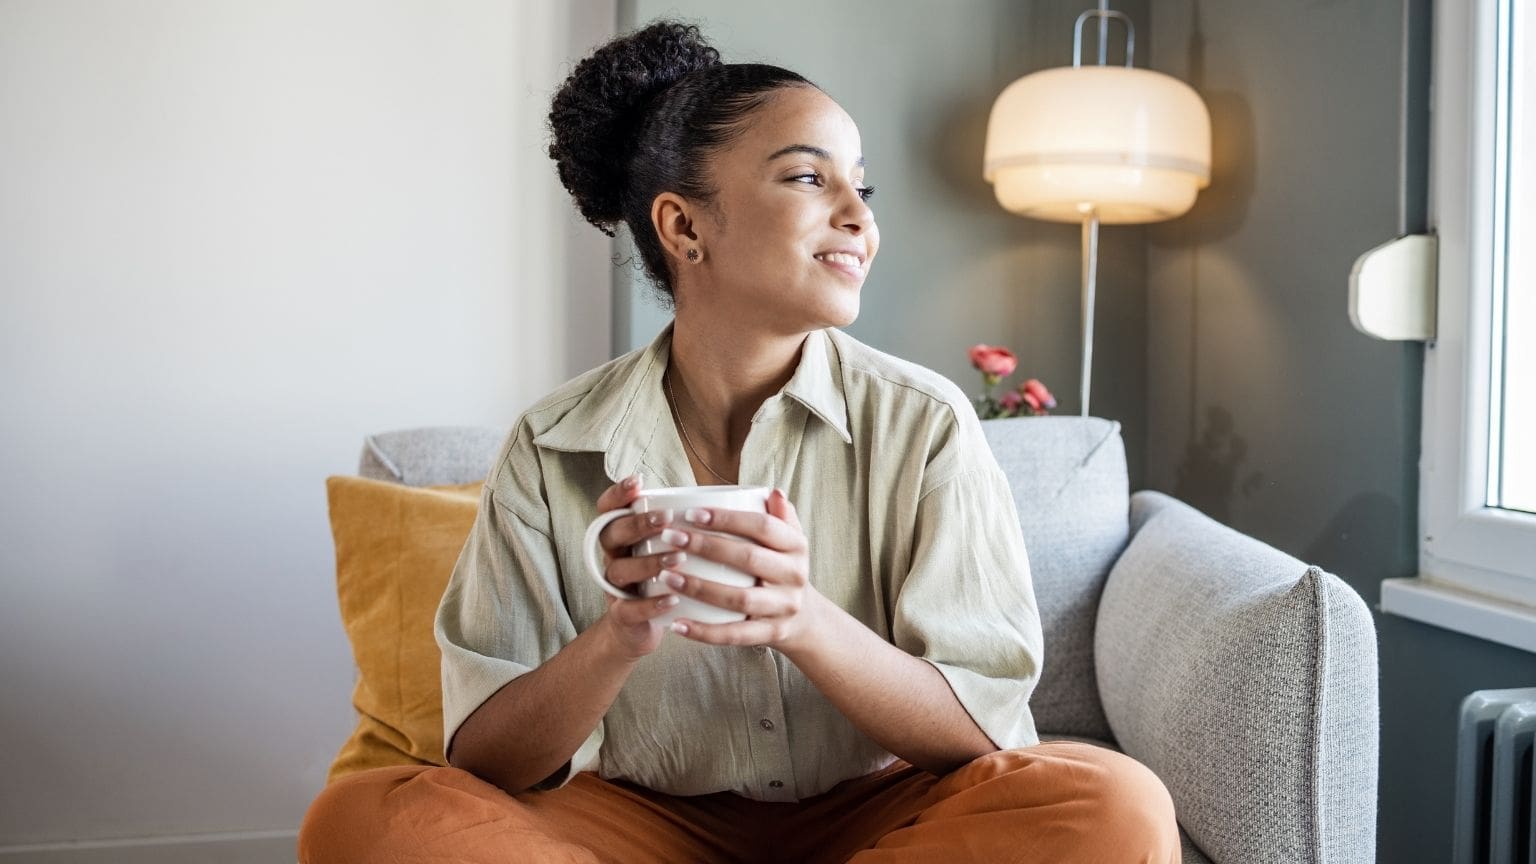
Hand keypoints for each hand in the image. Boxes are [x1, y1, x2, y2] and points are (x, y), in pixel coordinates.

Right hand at [592, 474, 684, 660]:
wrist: (642, 628)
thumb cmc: (667, 579)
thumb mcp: (674, 548)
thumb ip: (698, 522)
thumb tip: (754, 496)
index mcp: (625, 535)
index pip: (610, 508)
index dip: (618, 494)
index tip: (638, 482)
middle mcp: (615, 556)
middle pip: (612, 533)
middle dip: (638, 524)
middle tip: (666, 520)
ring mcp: (616, 586)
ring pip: (620, 570)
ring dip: (648, 563)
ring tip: (677, 559)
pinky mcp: (622, 615)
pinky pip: (629, 609)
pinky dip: (650, 605)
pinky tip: (673, 599)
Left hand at [660, 488, 820, 651]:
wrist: (804, 618)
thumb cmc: (781, 568)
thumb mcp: (789, 540)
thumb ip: (780, 516)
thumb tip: (772, 492)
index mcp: (796, 546)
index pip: (763, 526)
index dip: (727, 519)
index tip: (690, 513)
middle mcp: (795, 575)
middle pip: (748, 558)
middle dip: (706, 546)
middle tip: (669, 538)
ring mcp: (784, 607)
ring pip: (739, 598)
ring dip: (699, 587)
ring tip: (666, 577)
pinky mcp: (771, 633)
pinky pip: (734, 635)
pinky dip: (704, 632)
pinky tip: (677, 624)